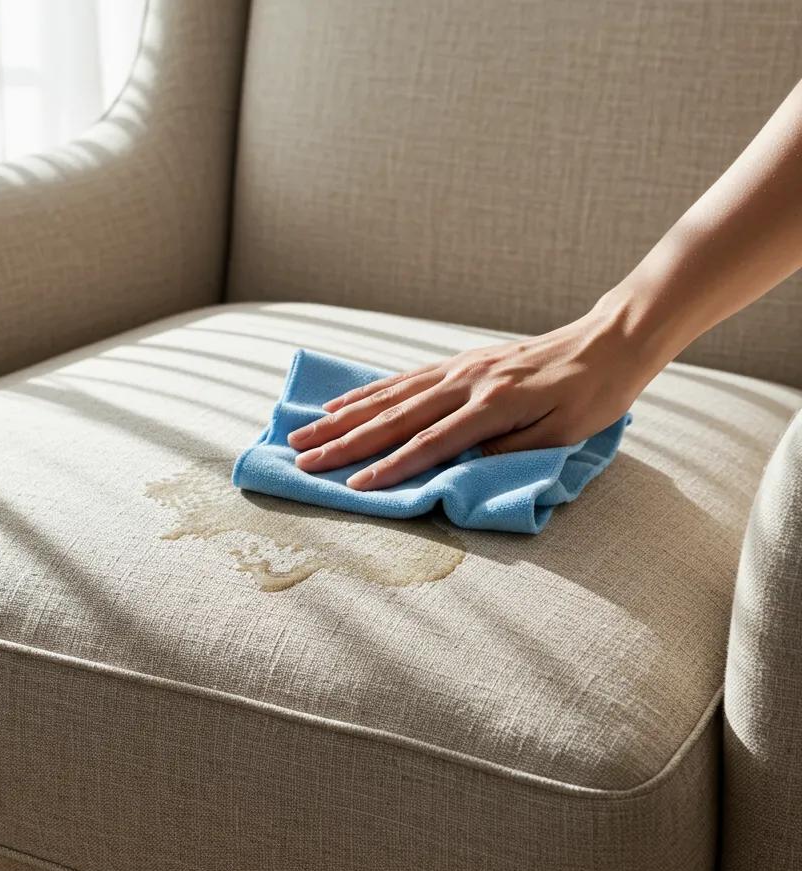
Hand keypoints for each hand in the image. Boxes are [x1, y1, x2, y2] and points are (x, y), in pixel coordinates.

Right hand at [287, 304, 659, 489]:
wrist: (608, 341)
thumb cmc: (593, 395)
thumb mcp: (562, 434)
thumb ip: (506, 452)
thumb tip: (455, 466)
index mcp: (492, 406)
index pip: (429, 444)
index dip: (389, 469)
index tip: (352, 488)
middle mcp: (465, 383)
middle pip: (394, 418)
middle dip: (345, 442)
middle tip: (303, 459)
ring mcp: (457, 368)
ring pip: (388, 395)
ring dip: (342, 416)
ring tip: (304, 431)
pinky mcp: (457, 362)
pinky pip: (402, 378)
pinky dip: (367, 392)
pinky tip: (341, 403)